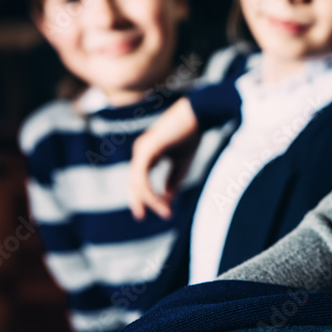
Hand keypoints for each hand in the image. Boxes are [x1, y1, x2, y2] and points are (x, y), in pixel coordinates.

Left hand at [129, 98, 199, 219]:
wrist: (198, 114)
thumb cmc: (191, 134)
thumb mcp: (181, 163)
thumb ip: (173, 181)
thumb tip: (168, 200)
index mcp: (147, 152)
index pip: (139, 179)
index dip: (143, 196)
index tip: (153, 211)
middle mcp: (141, 150)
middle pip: (134, 182)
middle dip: (139, 201)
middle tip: (143, 217)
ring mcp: (142, 149)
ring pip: (138, 182)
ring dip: (150, 200)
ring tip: (164, 212)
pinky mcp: (146, 150)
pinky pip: (142, 178)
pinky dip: (150, 192)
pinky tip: (160, 201)